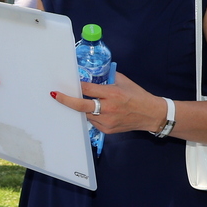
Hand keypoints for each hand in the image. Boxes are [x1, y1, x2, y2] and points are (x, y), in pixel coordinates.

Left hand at [50, 71, 164, 133]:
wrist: (151, 114)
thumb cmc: (137, 95)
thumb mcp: (123, 81)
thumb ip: (106, 78)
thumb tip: (90, 76)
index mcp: (112, 94)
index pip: (87, 89)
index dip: (76, 86)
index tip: (67, 82)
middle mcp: (108, 108)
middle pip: (81, 105)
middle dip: (66, 100)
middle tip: (55, 95)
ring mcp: (107, 121)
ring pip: (86, 114)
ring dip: (82, 107)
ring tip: (81, 101)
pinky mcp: (107, 130)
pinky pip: (92, 121)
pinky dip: (91, 115)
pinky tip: (96, 110)